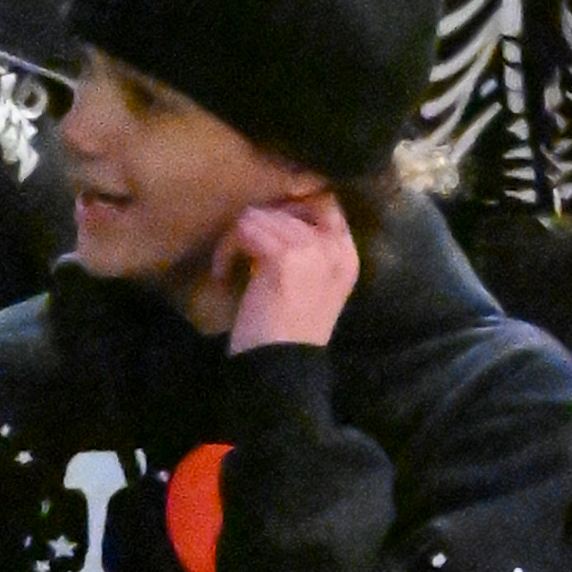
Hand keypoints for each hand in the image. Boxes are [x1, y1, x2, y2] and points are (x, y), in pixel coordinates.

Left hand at [219, 192, 358, 352]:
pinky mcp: (284, 256)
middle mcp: (334, 247)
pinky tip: (223, 274)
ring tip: (229, 268)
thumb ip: (304, 250)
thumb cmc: (287, 335)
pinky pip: (244, 230)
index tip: (264, 227)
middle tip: (238, 255)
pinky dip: (226, 250)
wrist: (281, 368)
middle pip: (285, 207)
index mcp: (347, 255)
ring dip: (237, 238)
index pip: (324, 203)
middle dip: (255, 226)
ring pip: (260, 215)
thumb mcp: (308, 286)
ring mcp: (312, 249)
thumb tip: (272, 212)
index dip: (289, 206)